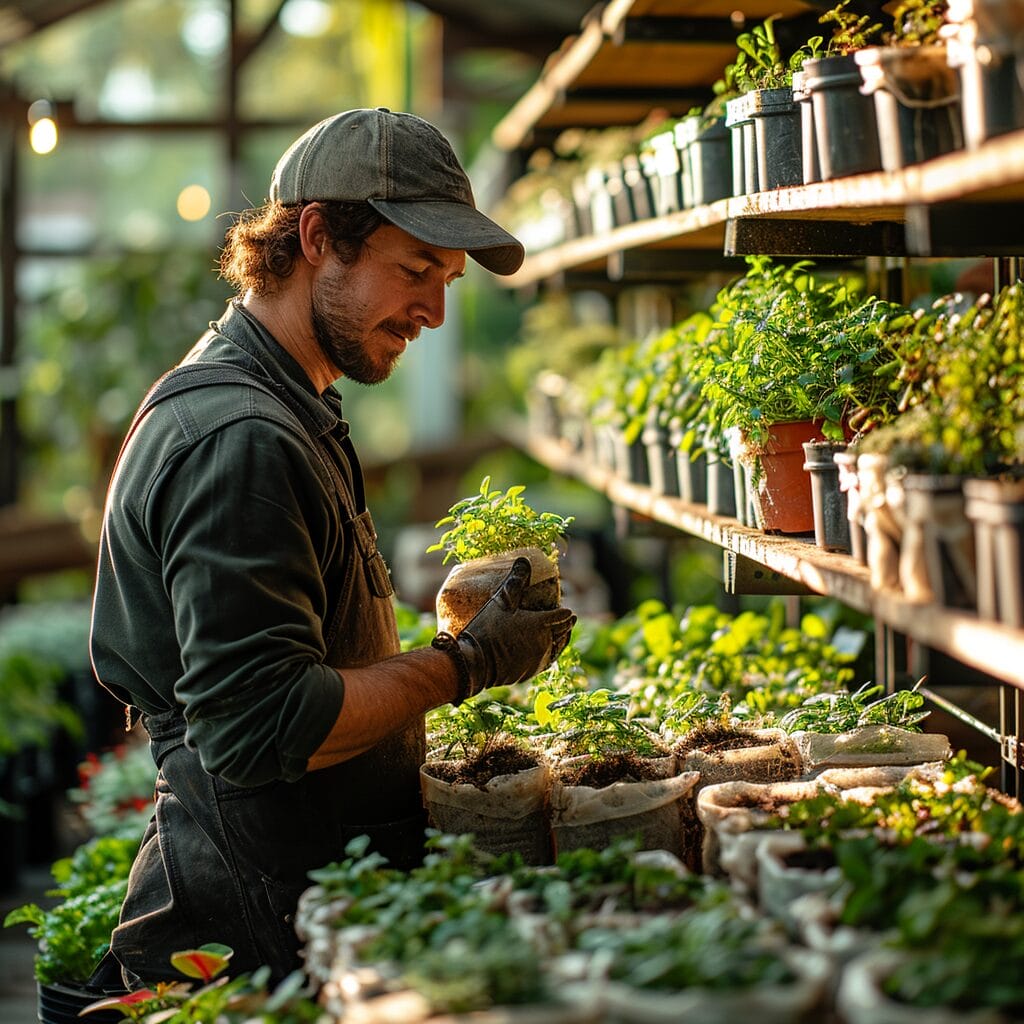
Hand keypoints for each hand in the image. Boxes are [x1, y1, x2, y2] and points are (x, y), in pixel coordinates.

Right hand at [432, 557, 575, 702]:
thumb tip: (524, 561)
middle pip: (563, 632)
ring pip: (558, 648)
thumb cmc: (488, 629)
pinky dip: (550, 654)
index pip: (562, 616)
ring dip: (561, 640)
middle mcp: (545, 642)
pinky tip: (547, 652)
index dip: (565, 613)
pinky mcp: (530, 672)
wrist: (475, 663)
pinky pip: (546, 662)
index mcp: (541, 624)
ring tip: (563, 635)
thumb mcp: (500, 601)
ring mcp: (539, 659)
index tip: (568, 610)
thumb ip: (515, 581)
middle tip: (571, 619)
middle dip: (568, 625)